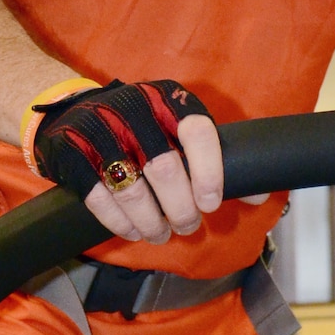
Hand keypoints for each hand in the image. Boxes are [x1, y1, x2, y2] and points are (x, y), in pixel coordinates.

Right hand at [31, 79, 223, 245]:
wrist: (75, 112)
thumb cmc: (141, 125)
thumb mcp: (176, 124)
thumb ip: (214, 156)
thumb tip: (260, 192)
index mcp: (168, 100)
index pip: (198, 131)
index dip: (209, 171)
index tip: (211, 202)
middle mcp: (135, 112)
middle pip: (165, 170)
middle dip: (180, 209)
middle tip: (187, 224)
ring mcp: (101, 135)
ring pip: (133, 191)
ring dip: (152, 223)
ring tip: (160, 234)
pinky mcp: (74, 158)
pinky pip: (101, 201)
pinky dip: (121, 223)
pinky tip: (132, 230)